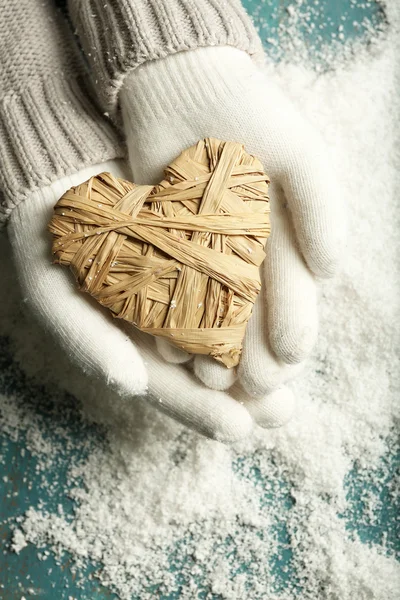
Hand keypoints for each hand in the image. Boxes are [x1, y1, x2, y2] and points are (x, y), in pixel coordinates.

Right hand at [8, 160, 294, 442]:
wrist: (59, 178)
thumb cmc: (49, 241)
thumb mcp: (53, 292)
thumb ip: (87, 340)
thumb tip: (130, 387)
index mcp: (126, 344)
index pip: (165, 387)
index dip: (199, 410)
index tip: (238, 428)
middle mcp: (158, 328)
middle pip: (204, 372)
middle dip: (243, 398)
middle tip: (280, 412)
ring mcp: (182, 294)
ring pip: (226, 338)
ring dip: (260, 361)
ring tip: (293, 381)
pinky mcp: (201, 257)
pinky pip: (233, 290)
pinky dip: (258, 308)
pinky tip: (284, 322)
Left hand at [120, 46, 341, 395]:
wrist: (182, 88)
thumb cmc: (251, 117)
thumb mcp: (301, 156)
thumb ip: (324, 210)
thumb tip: (332, 274)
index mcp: (285, 244)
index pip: (294, 298)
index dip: (294, 328)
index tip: (291, 357)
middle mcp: (246, 260)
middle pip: (253, 318)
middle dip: (256, 353)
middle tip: (256, 385)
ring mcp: (202, 260)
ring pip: (210, 317)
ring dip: (214, 349)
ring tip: (214, 377)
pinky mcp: (161, 252)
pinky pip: (167, 297)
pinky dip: (169, 320)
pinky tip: (172, 344)